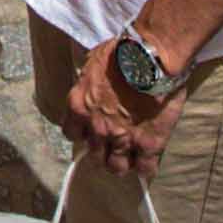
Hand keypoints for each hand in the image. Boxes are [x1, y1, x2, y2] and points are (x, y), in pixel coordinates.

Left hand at [55, 36, 181, 178]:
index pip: (72, 133)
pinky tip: (147, 166)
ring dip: (121, 163)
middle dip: (101, 152)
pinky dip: (146, 169)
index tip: (90, 130)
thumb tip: (90, 82)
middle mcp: (97, 128)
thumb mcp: (93, 63)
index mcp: (80, 107)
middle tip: (111, 146)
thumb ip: (89, 81)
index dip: (83, 133)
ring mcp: (123, 139)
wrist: (150, 58)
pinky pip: (145, 168)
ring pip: (116, 167)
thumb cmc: (121, 53)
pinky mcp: (148, 144)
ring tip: (127, 160)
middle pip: (93, 154)